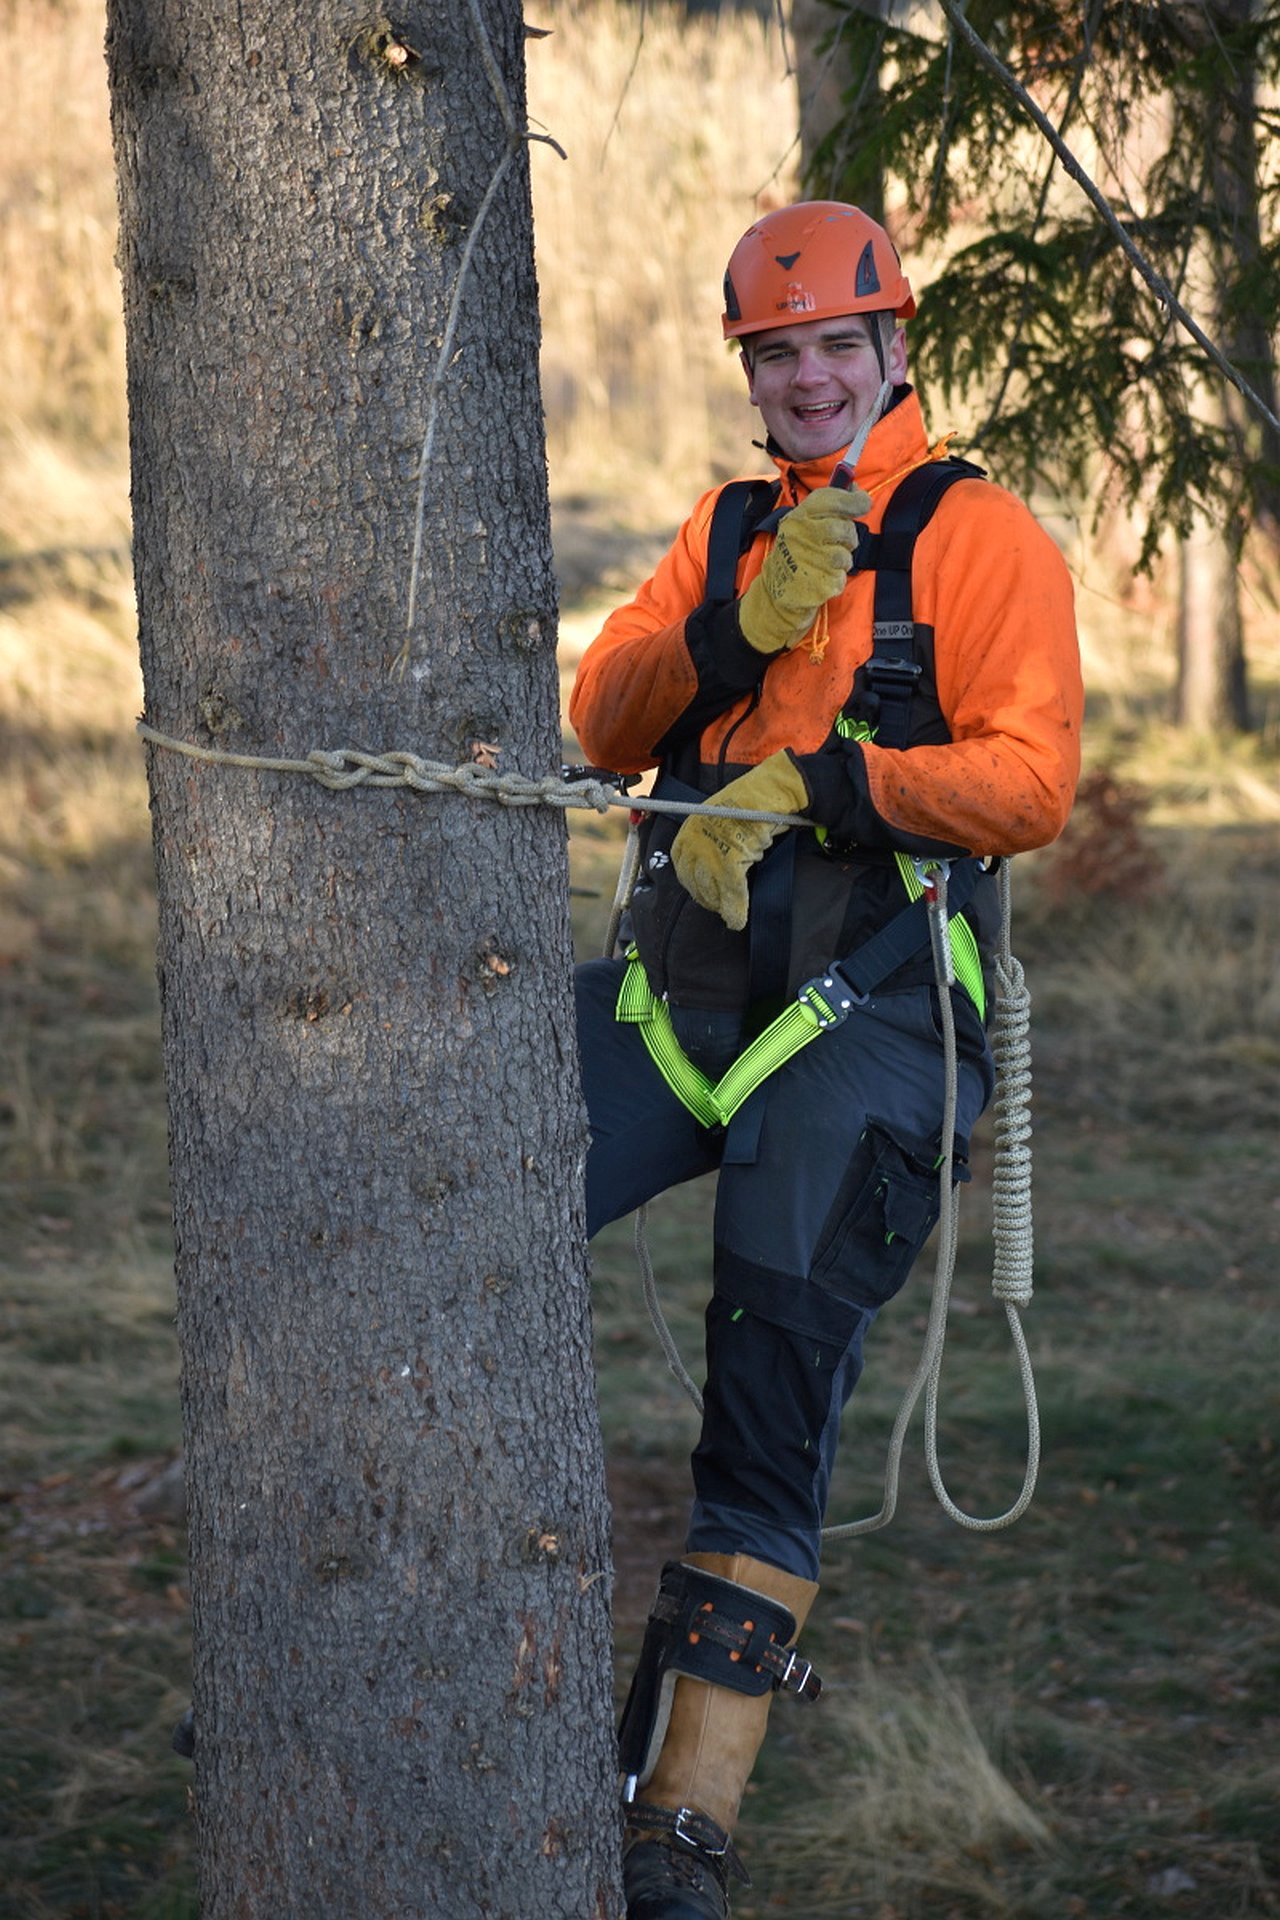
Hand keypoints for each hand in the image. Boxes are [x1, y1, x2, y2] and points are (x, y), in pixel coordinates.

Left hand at [671, 751, 810, 930]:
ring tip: (731, 915)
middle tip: (720, 908)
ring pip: (712, 890)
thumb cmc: (747, 807)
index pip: (684, 870)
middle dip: (707, 898)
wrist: (769, 793)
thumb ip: (710, 844)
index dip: (695, 886)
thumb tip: (710, 869)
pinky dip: (736, 909)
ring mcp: (710, 851)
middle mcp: (694, 842)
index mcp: (688, 832)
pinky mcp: (730, 860)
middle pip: (696, 883)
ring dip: (721, 906)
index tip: (707, 896)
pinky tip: (738, 920)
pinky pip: (732, 892)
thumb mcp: (719, 823)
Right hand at [737, 484, 869, 654]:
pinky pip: (840, 579)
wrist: (774, 595)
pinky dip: (836, 580)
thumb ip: (827, 507)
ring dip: (843, 561)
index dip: (852, 499)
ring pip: (844, 556)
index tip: (863, 502)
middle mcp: (799, 536)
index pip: (830, 499)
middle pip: (842, 529)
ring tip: (827, 563)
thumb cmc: (795, 554)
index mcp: (797, 518)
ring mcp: (806, 562)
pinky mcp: (814, 586)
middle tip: (844, 542)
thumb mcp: (802, 525)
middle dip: (849, 537)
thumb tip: (854, 488)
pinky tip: (822, 579)